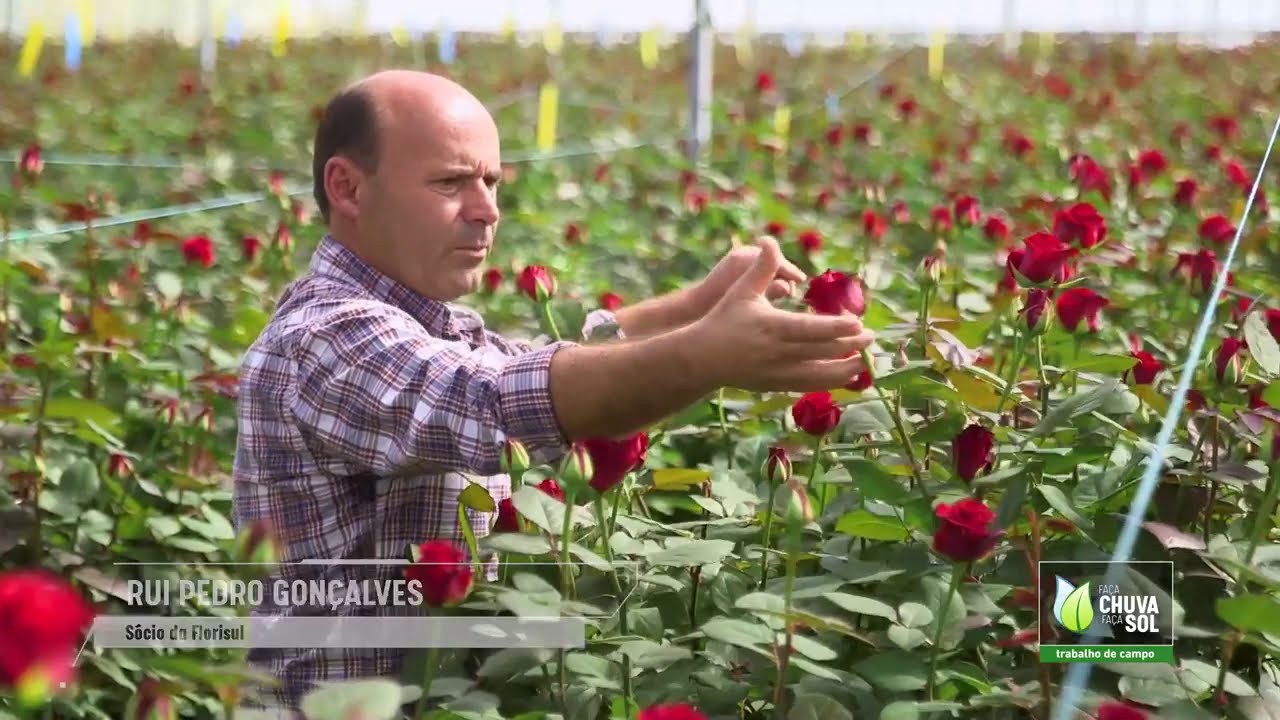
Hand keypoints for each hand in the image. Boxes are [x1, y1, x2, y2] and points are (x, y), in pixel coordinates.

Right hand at [684, 237, 875, 391]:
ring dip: (846, 369)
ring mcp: (779, 372)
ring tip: (865, 360)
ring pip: (820, 375)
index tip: (859, 324)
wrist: (702, 358)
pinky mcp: (778, 384)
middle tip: (871, 337)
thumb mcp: (742, 290)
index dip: (837, 328)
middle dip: (851, 346)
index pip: (812, 330)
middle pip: (823, 352)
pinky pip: (810, 386)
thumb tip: (770, 239)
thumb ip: (762, 267)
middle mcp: (778, 352)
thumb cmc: (723, 319)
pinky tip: (846, 377)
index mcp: (773, 327)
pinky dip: (831, 382)